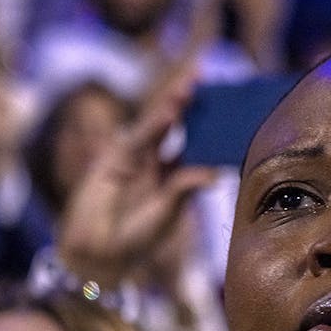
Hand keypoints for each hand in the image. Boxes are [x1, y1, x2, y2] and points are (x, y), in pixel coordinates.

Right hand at [55, 66, 218, 288]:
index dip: (209, 126)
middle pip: (176, 126)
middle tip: (207, 77)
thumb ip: (184, 189)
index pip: (195, 145)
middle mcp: (155, 162)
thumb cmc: (136, 238)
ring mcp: (133, 158)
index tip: (230, 107)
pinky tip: (170, 113)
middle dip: (190, 103)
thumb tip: (215, 174)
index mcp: (174, 175)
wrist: (100, 254)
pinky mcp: (113, 159)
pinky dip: (153, 126)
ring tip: (190, 86)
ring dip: (172, 105)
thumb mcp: (167, 214)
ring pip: (156, 126)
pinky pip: (137, 139)